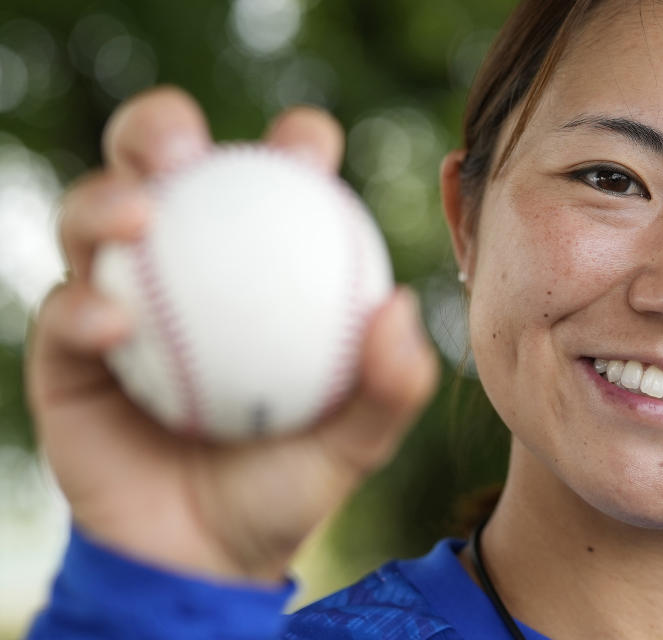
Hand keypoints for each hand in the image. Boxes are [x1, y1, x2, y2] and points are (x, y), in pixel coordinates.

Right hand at [26, 86, 437, 582]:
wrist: (205, 558)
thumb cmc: (286, 484)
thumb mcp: (354, 442)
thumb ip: (388, 384)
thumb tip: (400, 307)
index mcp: (258, 271)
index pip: (272, 188)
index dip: (290, 145)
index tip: (308, 145)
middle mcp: (184, 271)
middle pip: (162, 172)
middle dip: (160, 129)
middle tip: (184, 144)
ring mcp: (119, 301)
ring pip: (92, 221)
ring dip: (104, 200)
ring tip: (139, 215)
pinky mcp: (67, 352)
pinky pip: (63, 313)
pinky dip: (83, 308)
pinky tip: (113, 323)